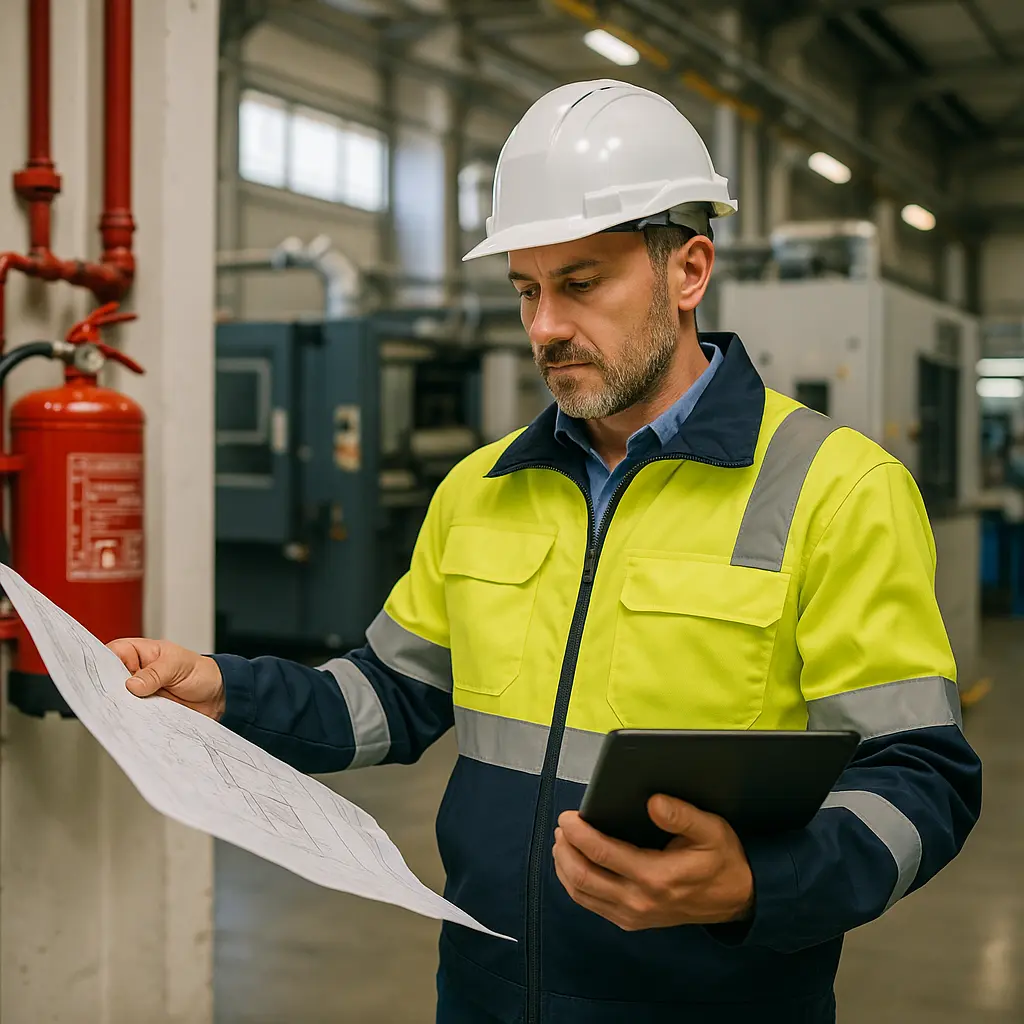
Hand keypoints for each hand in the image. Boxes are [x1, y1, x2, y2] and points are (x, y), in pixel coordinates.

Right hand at [108, 637, 225, 719]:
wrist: (215, 696)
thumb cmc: (198, 671)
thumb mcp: (178, 664)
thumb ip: (156, 673)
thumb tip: (133, 684)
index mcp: (137, 653)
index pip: (109, 654)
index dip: (100, 664)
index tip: (100, 676)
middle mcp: (132, 673)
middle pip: (108, 681)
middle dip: (108, 690)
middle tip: (113, 698)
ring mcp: (136, 694)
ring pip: (118, 701)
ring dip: (121, 708)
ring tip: (126, 712)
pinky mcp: (143, 712)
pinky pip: (132, 717)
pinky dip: (133, 720)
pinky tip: (134, 723)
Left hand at [553, 795, 753, 931]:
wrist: (737, 900)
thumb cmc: (722, 859)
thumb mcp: (711, 829)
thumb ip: (681, 815)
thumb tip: (653, 802)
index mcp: (656, 876)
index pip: (601, 852)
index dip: (578, 832)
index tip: (568, 816)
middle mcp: (639, 901)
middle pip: (583, 877)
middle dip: (565, 849)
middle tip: (562, 826)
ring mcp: (632, 915)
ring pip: (581, 894)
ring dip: (565, 866)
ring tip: (563, 841)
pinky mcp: (631, 921)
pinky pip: (591, 904)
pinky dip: (575, 884)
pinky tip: (573, 865)